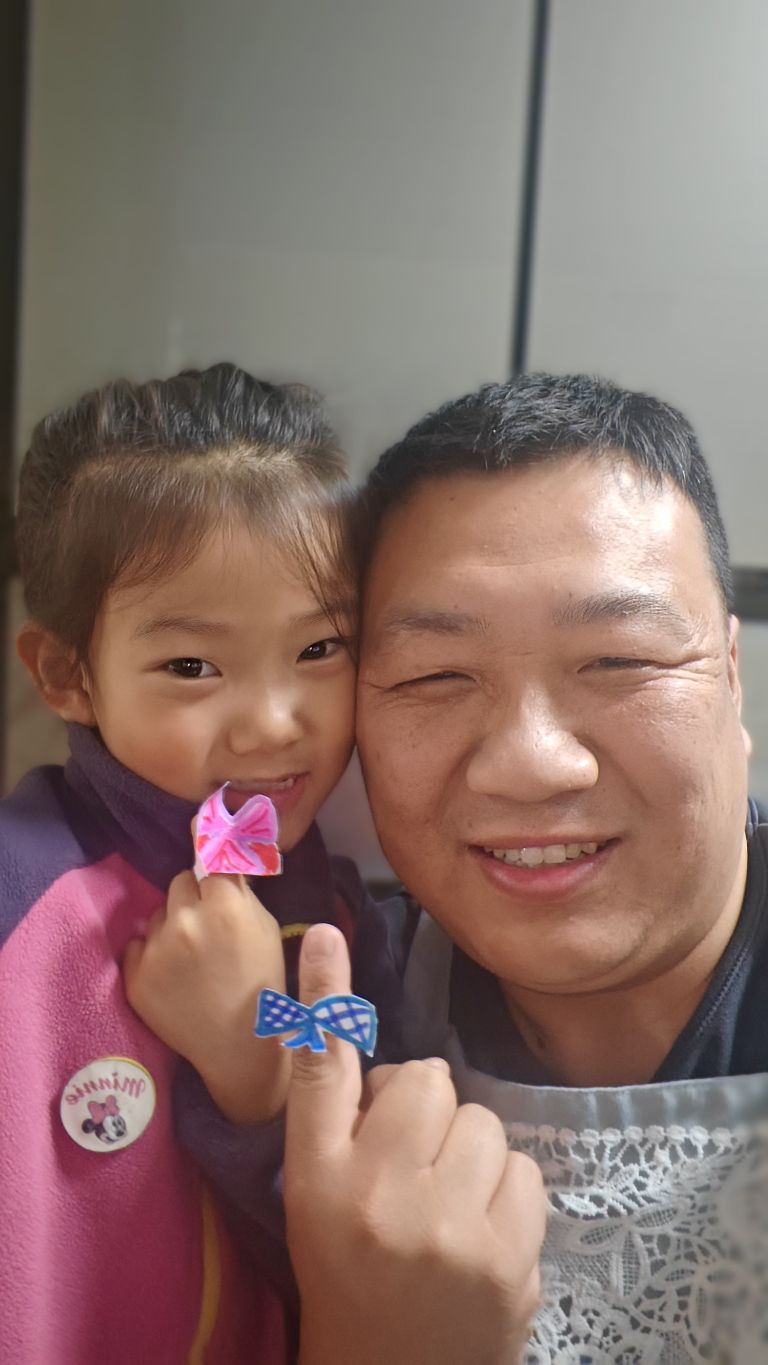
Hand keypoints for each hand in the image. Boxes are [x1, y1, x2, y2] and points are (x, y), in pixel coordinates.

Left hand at [124, 868, 289, 1123]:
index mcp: (225, 906)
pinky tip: (173, 977)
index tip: (207, 843)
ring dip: (172, 926)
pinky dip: (152, 955)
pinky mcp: (134, 977)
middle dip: (193, 897)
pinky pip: (137, 945)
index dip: (211, 863)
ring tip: (191, 959)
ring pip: (157, 914)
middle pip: (179, 882)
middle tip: (208, 925)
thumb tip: (222, 855)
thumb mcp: (266, 928)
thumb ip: (241, 891)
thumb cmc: (263, 983)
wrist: (240, 1048)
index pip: (208, 857)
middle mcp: (185, 921)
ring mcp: (156, 950)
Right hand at [285, 925, 545, 1364]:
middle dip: (425, 1109)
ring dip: (469, 1149)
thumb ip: (336, 1111)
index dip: (323, 996)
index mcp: (317, 1178)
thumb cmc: (346, 1270)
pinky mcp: (509, 1259)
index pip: (319, 1069)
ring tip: (445, 1198)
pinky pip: (524, 1168)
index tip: (327, 934)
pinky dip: (506, 1189)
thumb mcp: (316, 1194)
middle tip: (408, 1160)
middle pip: (431, 1082)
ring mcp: (450, 1230)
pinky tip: (480, 1229)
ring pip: (484, 1121)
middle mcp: (377, 1196)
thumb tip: (354, 1015)